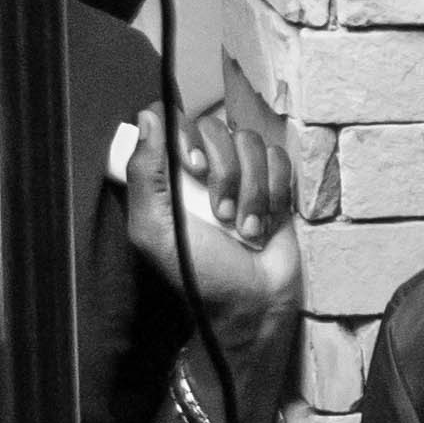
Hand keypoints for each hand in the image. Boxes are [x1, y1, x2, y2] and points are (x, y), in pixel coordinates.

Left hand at [116, 102, 306, 362]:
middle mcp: (204, 167)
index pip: (172, 119)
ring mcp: (242, 173)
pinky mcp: (275, 183)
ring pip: (250, 143)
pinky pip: (279, 158)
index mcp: (169, 174)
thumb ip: (144, 174)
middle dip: (223, 173)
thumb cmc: (198, 274)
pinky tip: (267, 222)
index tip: (193, 166)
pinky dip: (274, 191)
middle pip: (215, 128)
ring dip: (251, 189)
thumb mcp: (154, 230)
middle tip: (221, 213)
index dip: (185, 134)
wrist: (252, 305)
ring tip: (245, 228)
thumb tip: (148, 117)